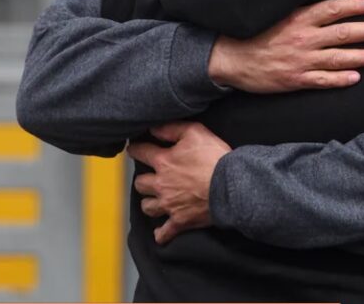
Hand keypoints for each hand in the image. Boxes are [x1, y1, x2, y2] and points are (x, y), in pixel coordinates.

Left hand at [128, 122, 230, 244]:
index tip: (134, 149)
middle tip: (149, 177)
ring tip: (154, 200)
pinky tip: (160, 233)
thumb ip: (172, 129)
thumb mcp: (196, 132)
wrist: (230, 186)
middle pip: (140, 184)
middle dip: (143, 179)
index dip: (135, 149)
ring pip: (147, 207)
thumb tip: (154, 129)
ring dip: (149, 203)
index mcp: (164, 162)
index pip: (140, 153)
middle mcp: (161, 185)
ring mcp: (169, 205)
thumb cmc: (214, 158)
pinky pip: (164, 232)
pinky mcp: (180, 221)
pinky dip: (161, 233)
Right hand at [208, 0, 363, 92]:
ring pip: (339, 58)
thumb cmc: (254, 34)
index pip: (333, 9)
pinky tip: (356, 77)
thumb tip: (325, 6)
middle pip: (343, 33)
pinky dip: (341, 79)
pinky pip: (324, 80)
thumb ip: (301, 12)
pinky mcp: (296, 80)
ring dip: (362, 56)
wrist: (230, 59)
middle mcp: (303, 38)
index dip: (354, 6)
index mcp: (298, 19)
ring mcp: (301, 61)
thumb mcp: (277, 15)